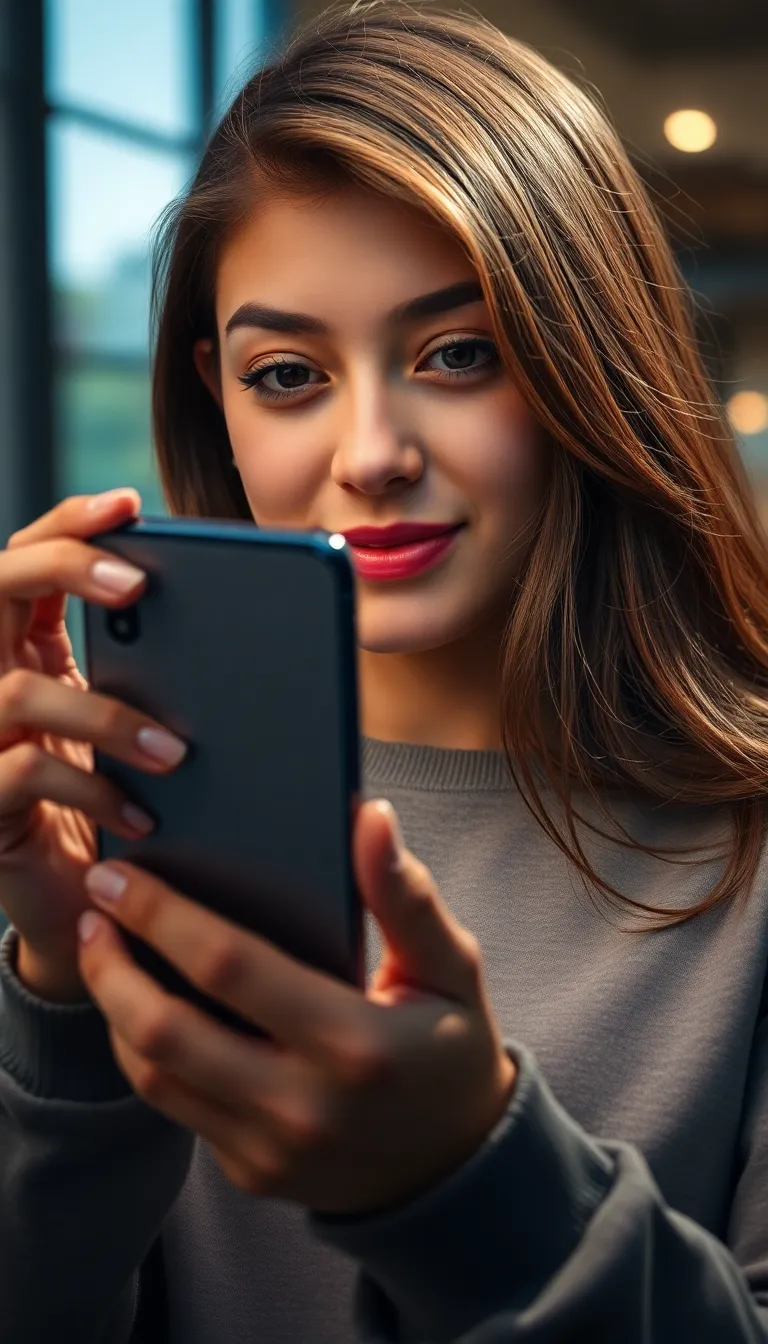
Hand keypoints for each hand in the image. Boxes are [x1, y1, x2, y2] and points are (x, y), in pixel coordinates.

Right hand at [0, 491, 187, 999]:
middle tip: (138, 584)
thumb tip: (245, 629)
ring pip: (19, 687)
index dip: (70, 523)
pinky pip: (25, 769)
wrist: (90, 903)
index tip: (130, 504)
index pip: (29, 556)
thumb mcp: (142, 729)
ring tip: (177, 752)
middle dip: (65, 566)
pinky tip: (143, 816)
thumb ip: (162, 676)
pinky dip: (93, 787)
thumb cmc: (124, 803)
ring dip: (109, 715)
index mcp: (30, 647)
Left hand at [77, 798, 516, 1216]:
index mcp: (356, 1043)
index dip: (162, 916)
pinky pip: (175, 1106)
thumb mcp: (452, 965)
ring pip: (154, 1076)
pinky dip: (145, 1051)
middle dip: (112, 965)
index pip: (230, 968)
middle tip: (95, 908)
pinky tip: (142, 1006)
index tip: (120, 875)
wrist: (457, 1165)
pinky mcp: (251, 1172)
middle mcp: (304, 1106)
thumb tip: (369, 816)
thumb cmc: (452, 1046)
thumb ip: (405, 895)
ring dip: (114, 1008)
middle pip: (167, 1031)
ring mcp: (271, 1149)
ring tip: (104, 951)